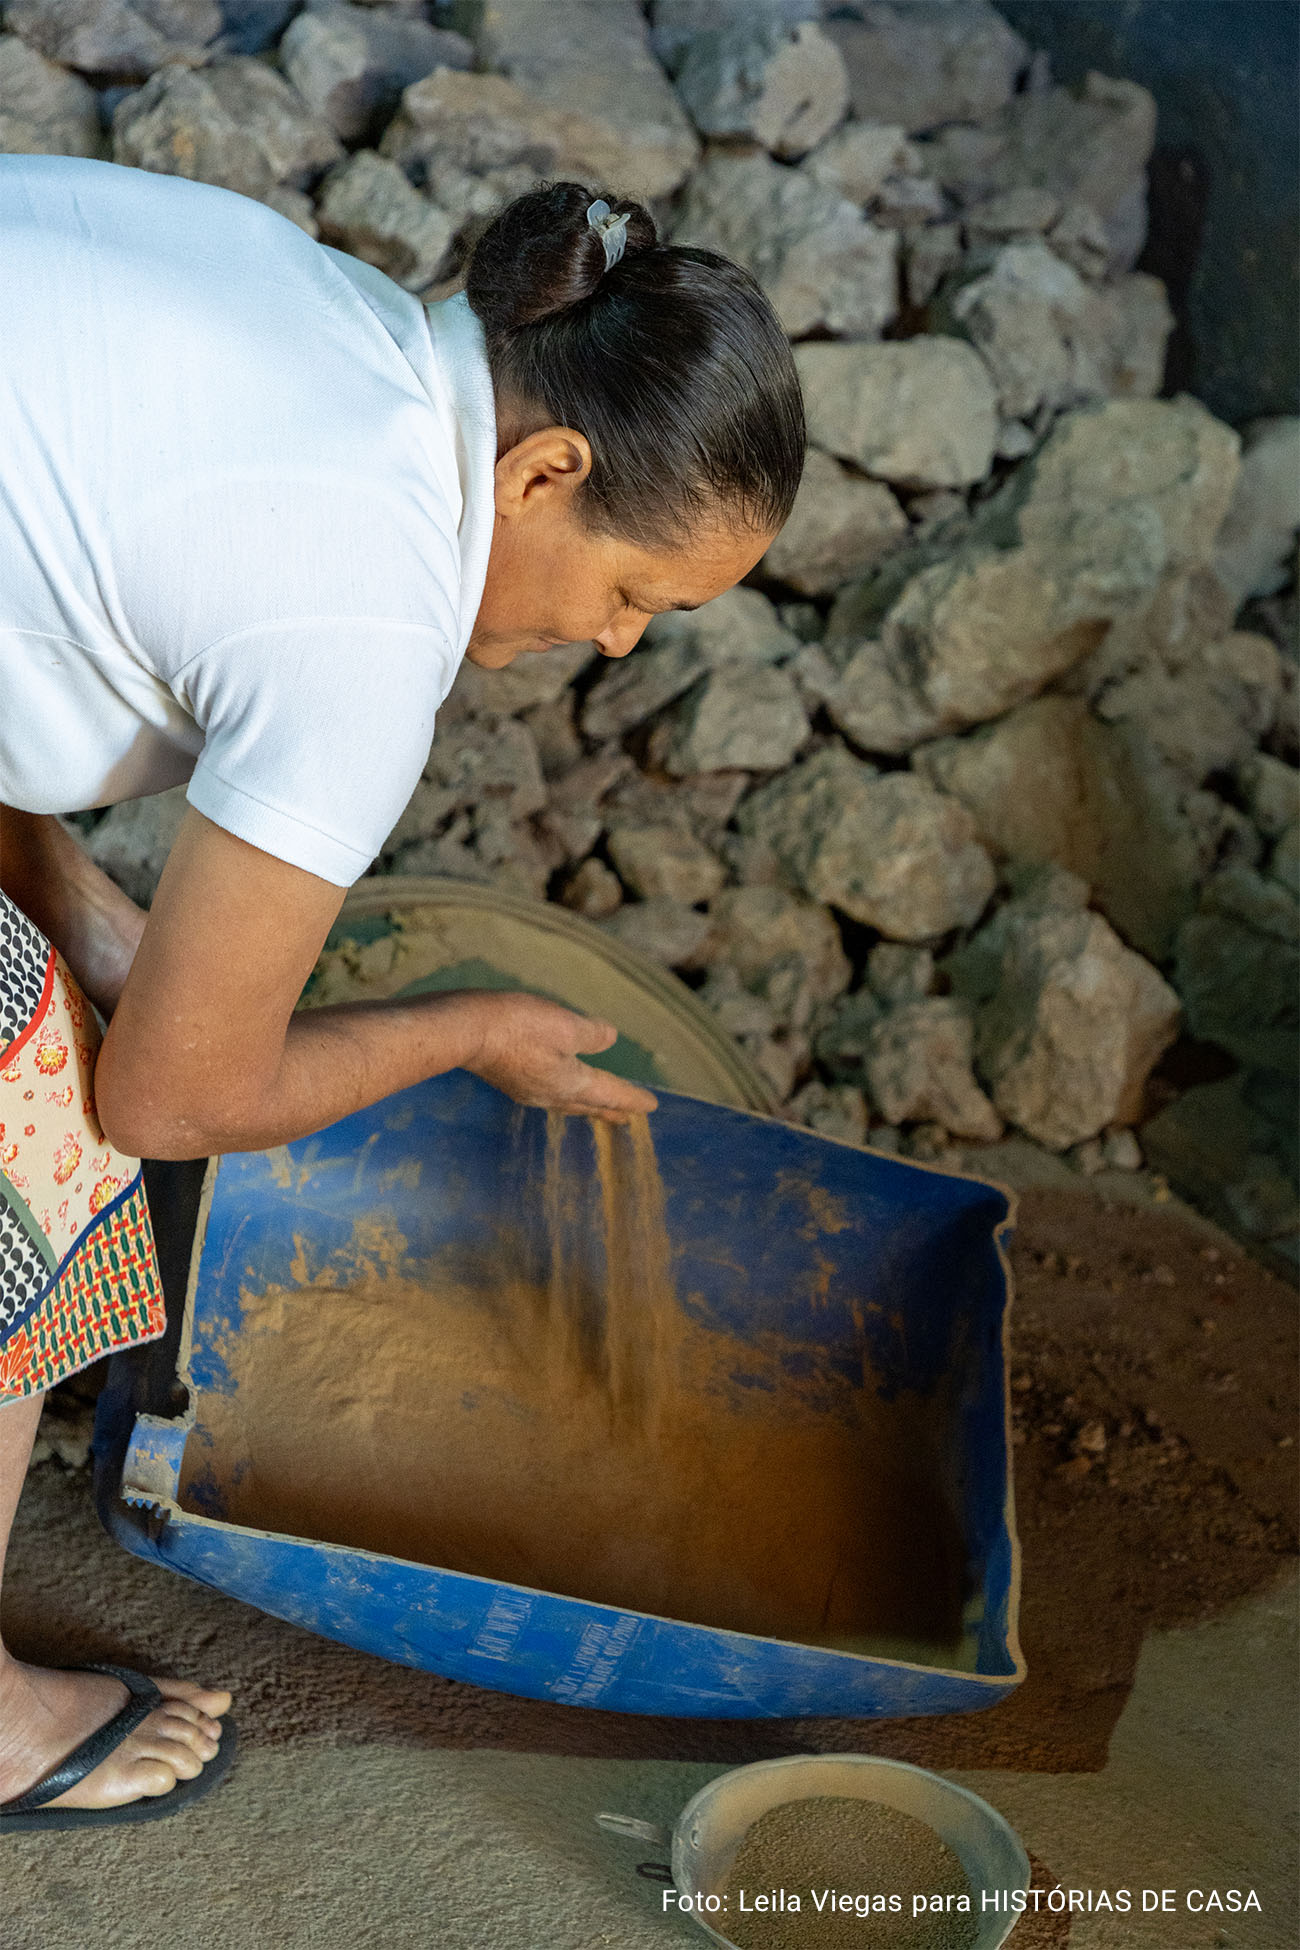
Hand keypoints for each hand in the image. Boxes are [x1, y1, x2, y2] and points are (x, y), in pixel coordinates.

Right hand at [465, 991, 657, 1122]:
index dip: (632, 1098)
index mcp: (572, 1082)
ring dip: (586, 1107)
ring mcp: (529, 1091)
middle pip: (589, 1105)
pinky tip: (555, 1088)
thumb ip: (592, 1034)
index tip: (651, 1107)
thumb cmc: (519, 1027)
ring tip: (595, 1108)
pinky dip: (564, 1097)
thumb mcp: (565, 1025)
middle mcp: (552, 1094)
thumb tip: (611, 1039)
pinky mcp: (511, 1081)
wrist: (466, 1032)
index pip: (610, 1093)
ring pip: (567, 1104)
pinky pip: (549, 1096)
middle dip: (609, 1111)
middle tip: (626, 1119)